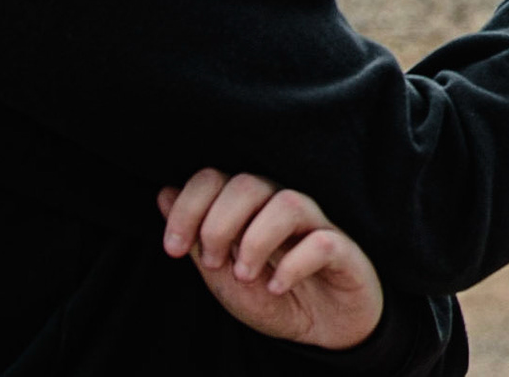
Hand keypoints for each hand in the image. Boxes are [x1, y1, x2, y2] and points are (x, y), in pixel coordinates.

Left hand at [158, 169, 383, 349]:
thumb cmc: (270, 294)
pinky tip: (277, 287)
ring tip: (246, 275)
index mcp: (249, 207)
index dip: (188, 207)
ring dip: (255, 241)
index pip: (215, 178)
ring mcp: (316, 225)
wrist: (320, 329)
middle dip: (218, 225)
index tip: (173, 248)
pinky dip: (294, 265)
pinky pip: (322, 242)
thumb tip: (165, 193)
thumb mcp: (222, 273)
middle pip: (248, 184)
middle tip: (214, 263)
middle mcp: (281, 206)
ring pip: (287, 203)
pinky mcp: (343, 250)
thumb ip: (197, 237)